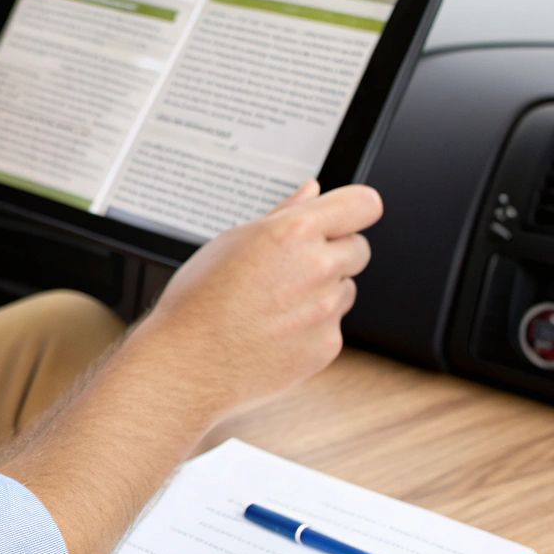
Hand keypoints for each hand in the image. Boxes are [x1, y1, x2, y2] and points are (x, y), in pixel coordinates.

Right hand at [132, 180, 380, 421]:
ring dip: (324, 290)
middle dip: (333, 252)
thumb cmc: (199, 300)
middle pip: (359, 248)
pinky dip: (312, 326)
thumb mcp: (232, 241)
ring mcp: (326, 309)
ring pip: (346, 288)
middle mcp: (318, 267)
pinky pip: (333, 325)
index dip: (355, 209)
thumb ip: (284, 213)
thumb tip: (312, 192)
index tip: (345, 216)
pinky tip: (275, 328)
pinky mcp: (328, 345)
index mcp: (294, 232)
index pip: (364, 204)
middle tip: (291, 267)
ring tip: (275, 301)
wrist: (189, 361)